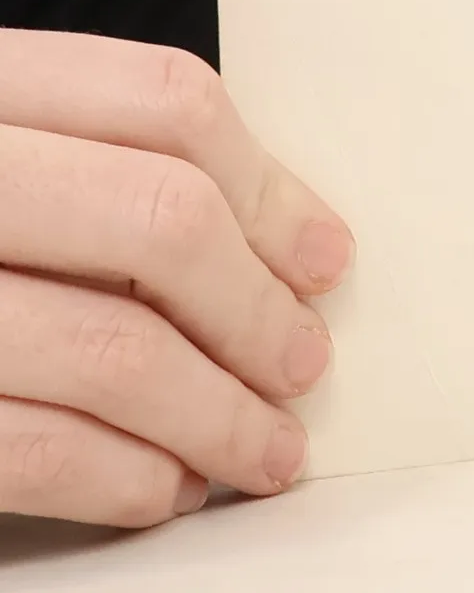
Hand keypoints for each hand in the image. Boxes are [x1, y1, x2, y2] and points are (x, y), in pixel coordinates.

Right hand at [0, 31, 351, 526]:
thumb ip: (93, 163)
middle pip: (160, 219)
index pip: (165, 102)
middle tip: (303, 366)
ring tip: (261, 451)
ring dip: (214, 416)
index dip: (269, 186)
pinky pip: (27, 445)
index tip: (325, 258)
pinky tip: (160, 490)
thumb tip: (290, 247)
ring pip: (110, 348)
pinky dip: (119, 478)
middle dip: (255, 310)